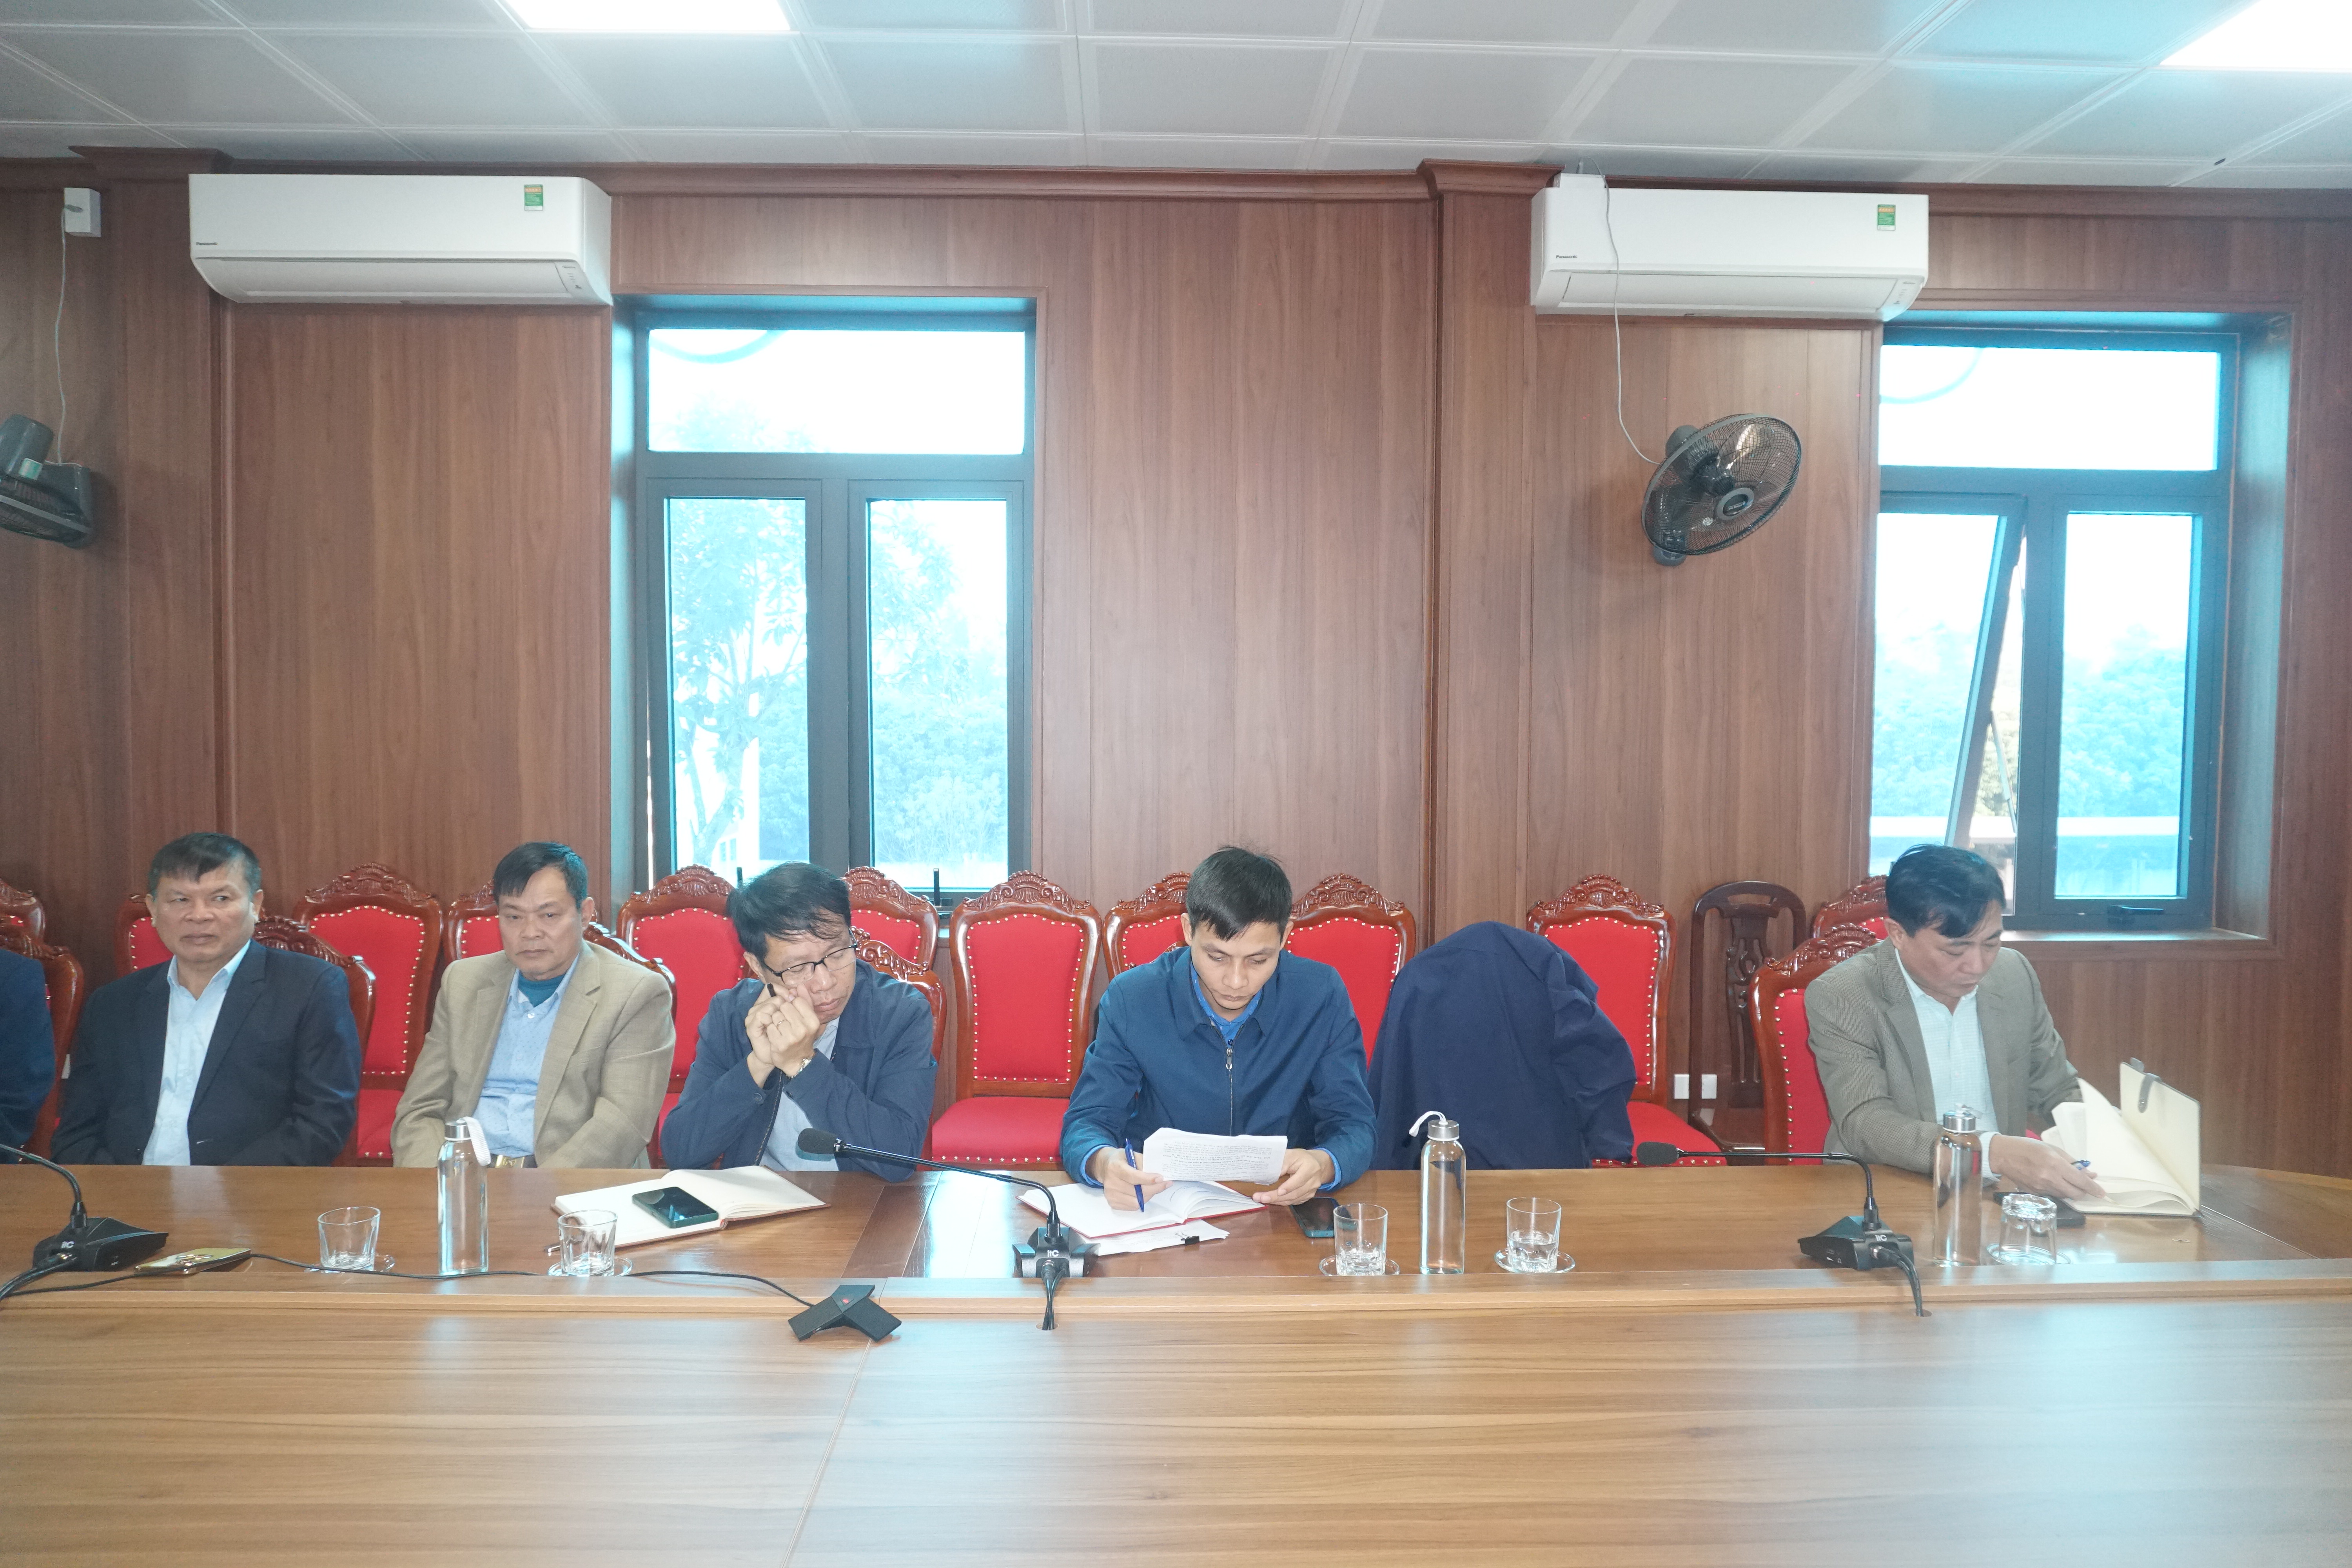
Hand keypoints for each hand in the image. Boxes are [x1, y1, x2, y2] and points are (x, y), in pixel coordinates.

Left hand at [744, 982, 822, 1088]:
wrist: (798, 1061)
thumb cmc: (803, 1037)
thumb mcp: (808, 1020)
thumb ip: (805, 1001)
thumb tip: (798, 986)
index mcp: (813, 1021)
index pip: (796, 1000)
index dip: (791, 1004)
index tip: (791, 1012)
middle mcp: (803, 1028)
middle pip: (784, 1006)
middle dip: (782, 1011)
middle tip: (785, 1021)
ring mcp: (791, 1037)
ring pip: (775, 1015)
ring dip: (775, 1020)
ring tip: (780, 1028)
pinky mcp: (779, 1044)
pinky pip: (770, 1026)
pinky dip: (770, 1029)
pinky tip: (775, 1035)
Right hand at [1088, 1147, 1169, 1210]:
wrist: (1104, 1166)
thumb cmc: (1121, 1159)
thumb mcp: (1131, 1154)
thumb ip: (1143, 1163)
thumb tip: (1158, 1175)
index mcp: (1115, 1167)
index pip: (1132, 1176)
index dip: (1147, 1179)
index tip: (1161, 1178)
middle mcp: (1111, 1183)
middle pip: (1137, 1191)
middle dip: (1154, 1188)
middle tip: (1165, 1184)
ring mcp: (1110, 1195)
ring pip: (1136, 1202)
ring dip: (1148, 1196)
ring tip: (1153, 1188)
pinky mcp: (1112, 1203)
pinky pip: (1132, 1207)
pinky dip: (1141, 1201)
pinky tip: (1142, 1193)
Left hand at [1252, 1147, 1334, 1206]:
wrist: (1318, 1164)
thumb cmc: (1301, 1157)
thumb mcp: (1292, 1154)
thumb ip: (1282, 1162)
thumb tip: (1270, 1172)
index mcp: (1310, 1168)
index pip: (1299, 1180)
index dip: (1288, 1187)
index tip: (1278, 1191)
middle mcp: (1313, 1182)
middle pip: (1294, 1193)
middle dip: (1276, 1197)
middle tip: (1260, 1198)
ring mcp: (1312, 1191)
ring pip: (1293, 1199)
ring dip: (1277, 1201)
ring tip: (1262, 1199)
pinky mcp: (1308, 1196)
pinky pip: (1294, 1202)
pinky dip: (1282, 1202)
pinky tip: (1272, 1200)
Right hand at [1990, 1134, 2106, 1200]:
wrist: (2003, 1155)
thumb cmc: (2028, 1147)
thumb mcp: (2052, 1149)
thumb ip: (2072, 1162)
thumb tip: (2089, 1173)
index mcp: (2056, 1165)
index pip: (2081, 1181)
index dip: (2093, 1188)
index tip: (2101, 1192)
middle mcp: (2050, 1179)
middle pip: (2076, 1194)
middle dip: (2083, 1191)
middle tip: (2082, 1185)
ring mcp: (2042, 1188)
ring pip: (2065, 1196)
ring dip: (2070, 1191)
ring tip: (2065, 1180)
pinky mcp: (2035, 1193)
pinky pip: (2053, 1195)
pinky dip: (2058, 1190)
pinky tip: (2052, 1181)